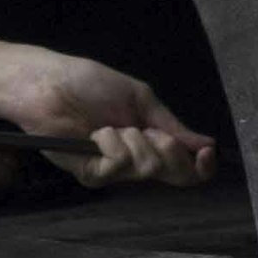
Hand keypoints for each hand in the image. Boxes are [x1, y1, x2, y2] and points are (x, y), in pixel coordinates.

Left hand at [0, 52, 213, 190]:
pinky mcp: (92, 174)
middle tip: (148, 130)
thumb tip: (207, 144)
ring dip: (135, 140)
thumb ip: (172, 125)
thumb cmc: (89, 83)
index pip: (184, 168)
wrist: (49, 83)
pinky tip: (96, 133)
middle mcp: (135, 161)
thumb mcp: (140, 98)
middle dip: (169, 148)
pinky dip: (112, 143)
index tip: (208, 153)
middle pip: (173, 174)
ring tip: (111, 125)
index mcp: (149, 142)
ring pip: (148, 169)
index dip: (200, 166)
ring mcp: (113, 171)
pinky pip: (119, 165)